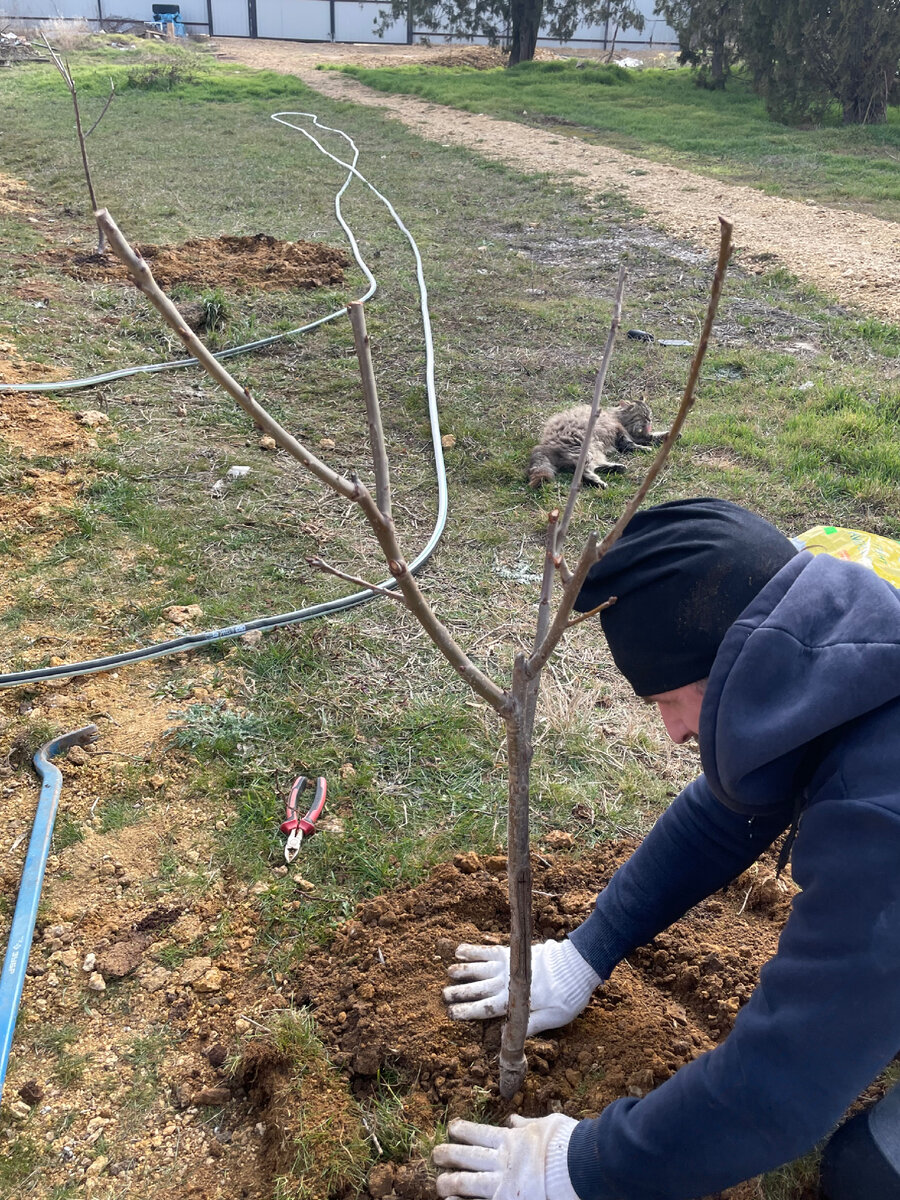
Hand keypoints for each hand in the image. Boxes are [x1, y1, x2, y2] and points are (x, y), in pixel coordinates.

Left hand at [433, 1114, 578, 1199]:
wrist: (578, 1166)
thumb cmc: (566, 1142)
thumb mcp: (546, 1124)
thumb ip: (527, 1123)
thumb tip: (513, 1119)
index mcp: (511, 1139)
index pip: (479, 1133)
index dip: (463, 1130)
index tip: (451, 1127)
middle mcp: (502, 1161)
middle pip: (467, 1157)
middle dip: (448, 1155)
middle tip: (435, 1154)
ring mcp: (502, 1185)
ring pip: (466, 1183)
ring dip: (449, 1182)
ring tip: (438, 1183)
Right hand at [442, 938, 600, 1036]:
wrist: (577, 965)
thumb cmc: (567, 996)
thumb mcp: (552, 1018)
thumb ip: (528, 1026)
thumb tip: (505, 1035)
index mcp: (514, 1001)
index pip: (485, 1008)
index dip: (467, 1011)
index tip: (452, 1014)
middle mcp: (507, 982)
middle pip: (478, 988)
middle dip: (459, 992)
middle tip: (443, 995)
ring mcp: (508, 965)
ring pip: (479, 968)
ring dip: (463, 970)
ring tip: (448, 972)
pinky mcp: (512, 953)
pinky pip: (488, 950)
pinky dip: (474, 950)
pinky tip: (461, 950)